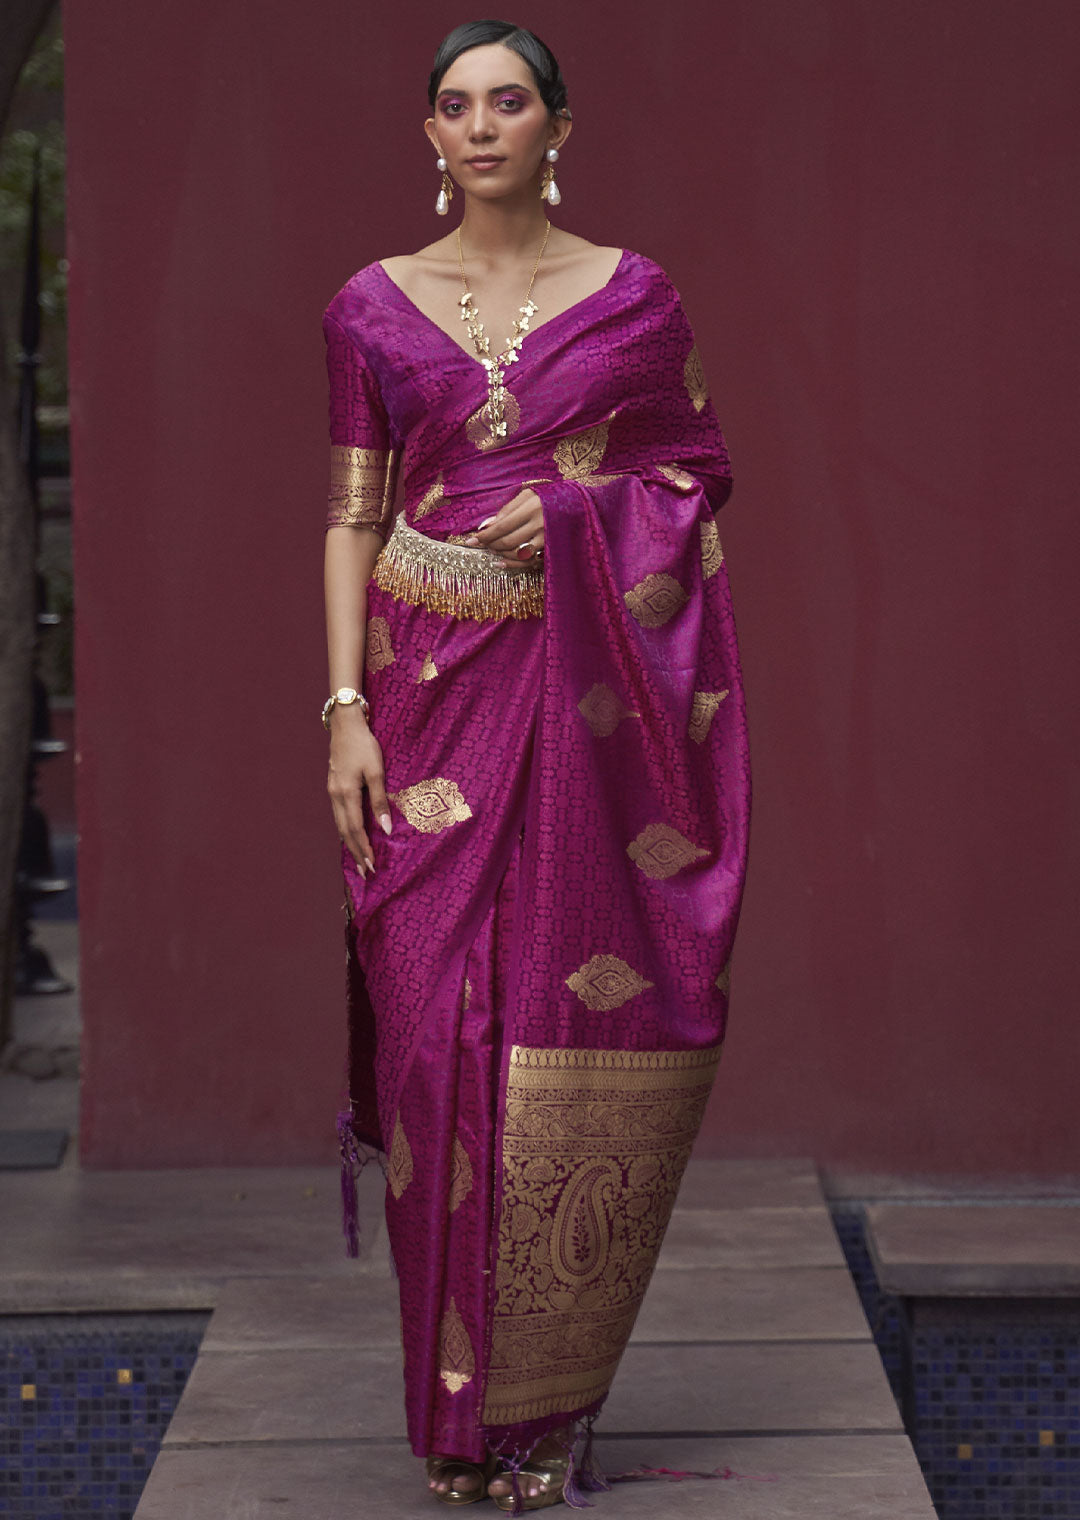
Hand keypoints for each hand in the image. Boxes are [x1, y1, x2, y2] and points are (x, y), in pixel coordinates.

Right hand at [327, 708, 390, 875]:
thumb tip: (386, 828)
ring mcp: (332, 791)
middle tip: (365, 872)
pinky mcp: (334, 787)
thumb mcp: (376, 771)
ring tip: (359, 859)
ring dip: (350, 843)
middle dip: (356, 853)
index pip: (355, 829)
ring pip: (340, 825)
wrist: (346, 725)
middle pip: (345, 832)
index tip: (372, 866)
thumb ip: (380, 800)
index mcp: (346, 794)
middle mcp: (336, 796)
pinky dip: (346, 829)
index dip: (364, 849)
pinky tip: (351, 835)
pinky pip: (339, 815)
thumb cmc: (364, 745)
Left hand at [463, 487, 543, 569]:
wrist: (576, 504)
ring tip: (493, 549)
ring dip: (500, 553)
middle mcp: (540, 524)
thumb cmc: (546, 498)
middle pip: (508, 541)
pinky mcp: (551, 550)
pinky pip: (529, 562)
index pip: (502, 526)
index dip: (485, 535)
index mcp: (532, 507)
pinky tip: (501, 563)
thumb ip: (506, 510)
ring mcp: (547, 539)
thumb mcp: (526, 496)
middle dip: (491, 545)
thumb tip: (486, 526)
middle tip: (483, 544)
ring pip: (517, 553)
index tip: (472, 540)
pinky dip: (513, 564)